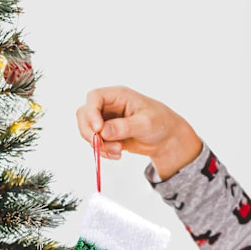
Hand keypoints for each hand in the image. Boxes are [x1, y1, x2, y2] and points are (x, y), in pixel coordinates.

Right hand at [76, 86, 202, 179]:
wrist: (165, 139)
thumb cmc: (160, 123)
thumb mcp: (145, 124)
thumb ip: (124, 127)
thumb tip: (103, 131)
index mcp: (118, 95)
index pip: (94, 97)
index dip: (91, 113)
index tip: (98, 130)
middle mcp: (108, 106)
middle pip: (84, 114)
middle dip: (89, 132)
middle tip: (100, 145)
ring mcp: (105, 121)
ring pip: (87, 130)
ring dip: (98, 144)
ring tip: (118, 151)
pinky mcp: (106, 135)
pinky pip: (94, 143)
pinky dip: (102, 151)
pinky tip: (118, 154)